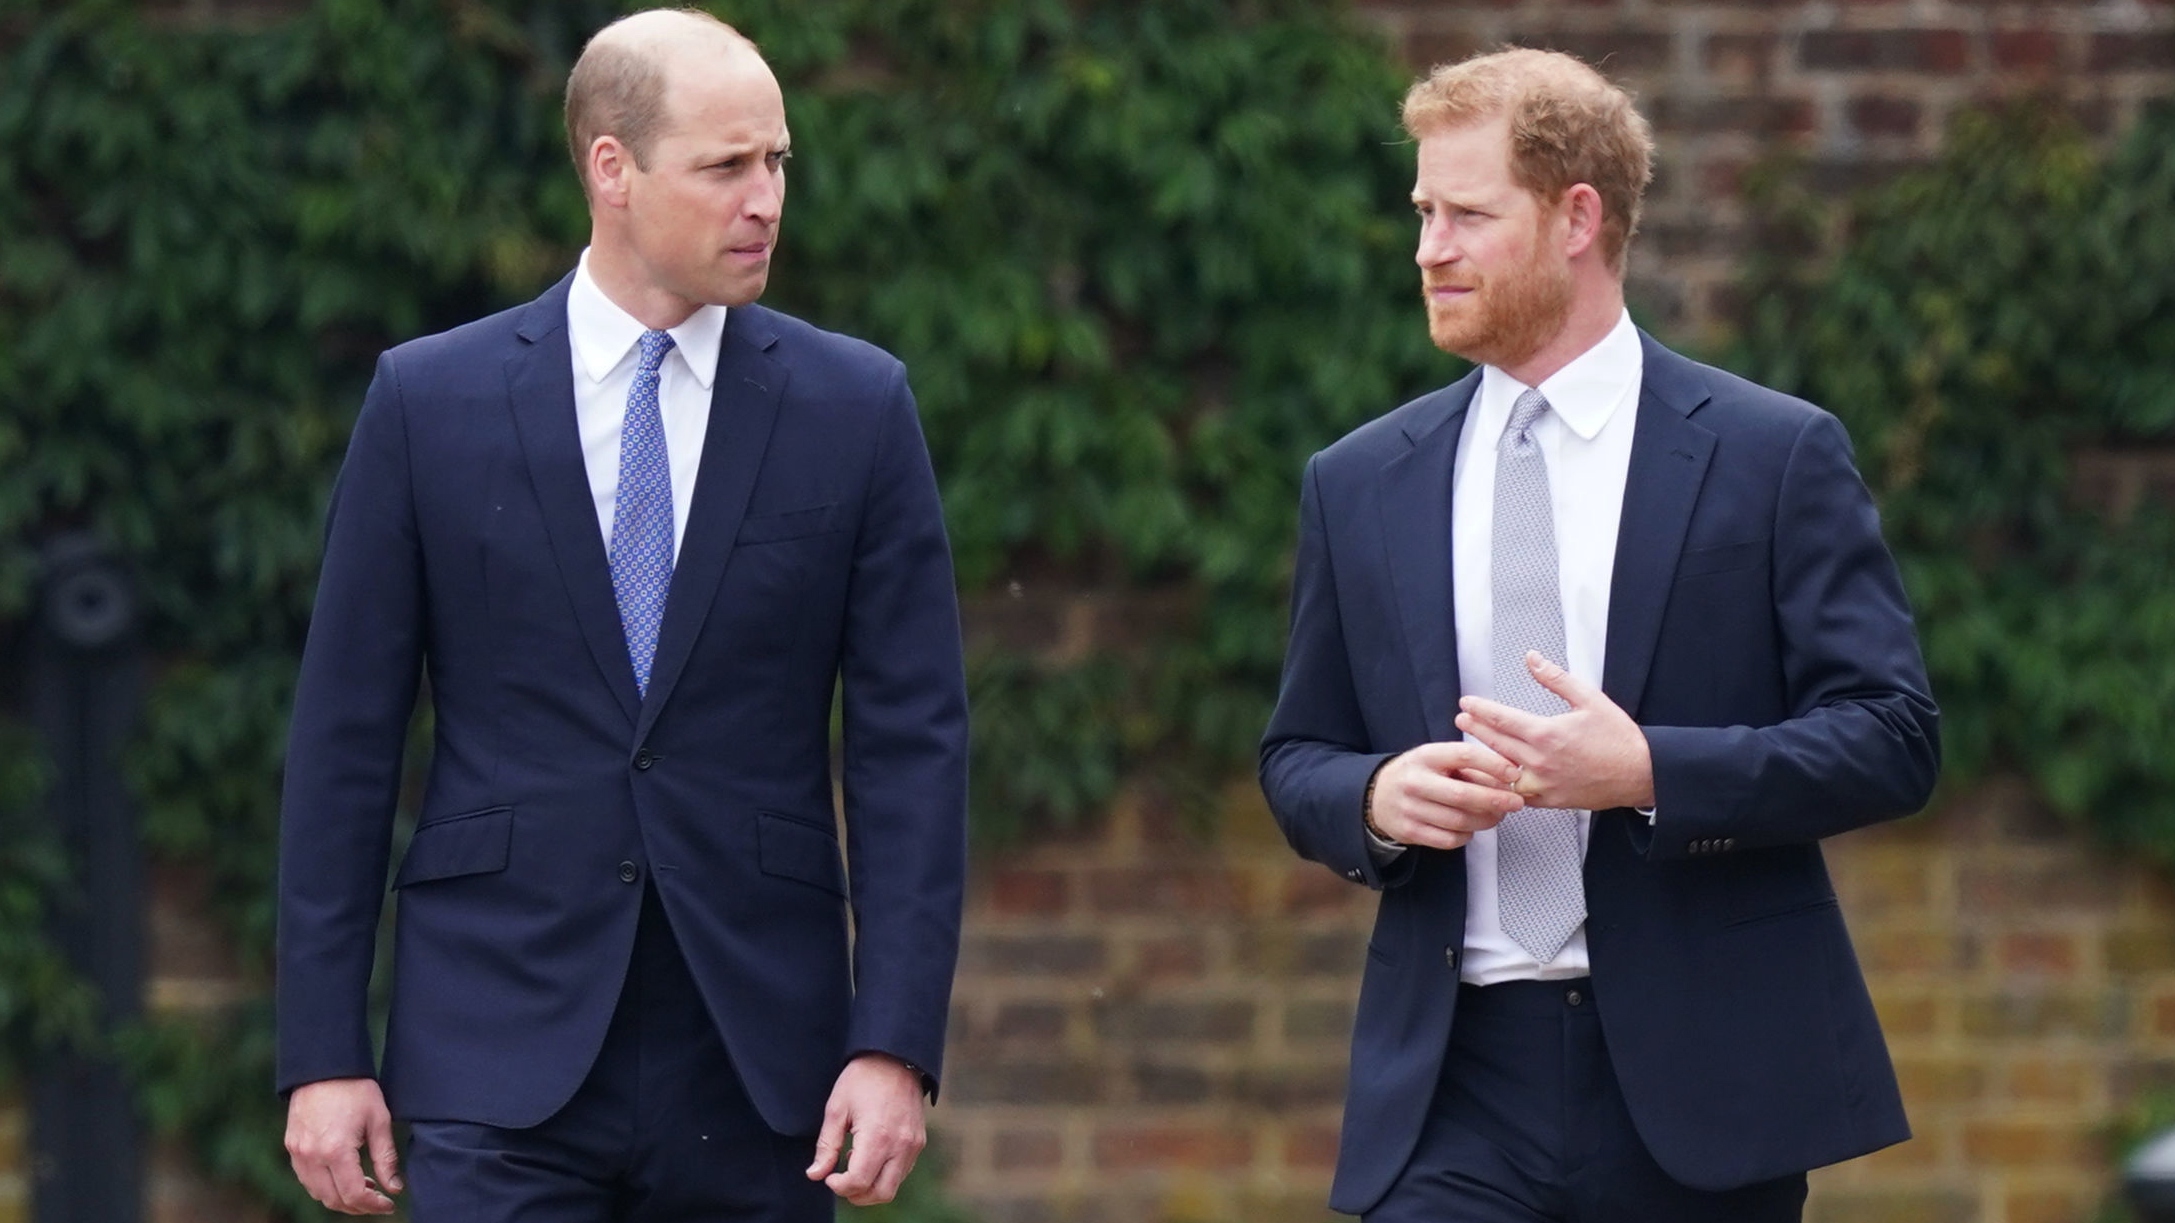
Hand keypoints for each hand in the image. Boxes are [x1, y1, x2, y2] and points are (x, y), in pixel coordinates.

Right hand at [285, 1077, 400, 1214]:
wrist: (324, 1066)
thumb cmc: (355, 1089)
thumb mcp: (379, 1120)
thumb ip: (386, 1158)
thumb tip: (394, 1187)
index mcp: (336, 1150)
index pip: (354, 1194)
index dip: (373, 1205)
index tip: (389, 1204)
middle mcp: (312, 1156)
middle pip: (333, 1200)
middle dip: (358, 1206)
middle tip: (378, 1199)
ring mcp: (298, 1153)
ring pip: (317, 1192)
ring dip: (340, 1197)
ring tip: (364, 1186)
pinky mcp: (292, 1146)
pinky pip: (306, 1178)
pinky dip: (324, 1185)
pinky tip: (343, 1175)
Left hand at [806, 1053, 926, 1204]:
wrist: (896, 1056)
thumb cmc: (862, 1079)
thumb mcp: (837, 1108)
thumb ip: (826, 1146)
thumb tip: (815, 1174)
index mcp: (877, 1137)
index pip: (858, 1182)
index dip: (839, 1186)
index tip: (828, 1177)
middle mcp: (900, 1145)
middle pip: (880, 1193)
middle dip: (856, 1195)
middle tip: (840, 1181)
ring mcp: (913, 1145)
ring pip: (893, 1186)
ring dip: (871, 1186)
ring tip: (854, 1163)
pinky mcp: (918, 1142)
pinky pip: (902, 1172)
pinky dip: (884, 1175)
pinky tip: (870, 1155)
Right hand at [1367, 739, 1523, 849]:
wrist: (1377, 796)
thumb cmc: (1419, 775)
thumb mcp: (1438, 759)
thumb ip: (1469, 767)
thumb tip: (1508, 778)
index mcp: (1426, 756)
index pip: (1463, 756)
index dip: (1493, 764)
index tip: (1514, 773)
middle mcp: (1415, 782)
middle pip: (1463, 795)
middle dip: (1496, 800)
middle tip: (1516, 802)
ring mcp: (1410, 808)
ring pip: (1459, 821)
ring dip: (1486, 821)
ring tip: (1498, 816)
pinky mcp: (1410, 832)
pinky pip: (1448, 840)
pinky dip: (1467, 835)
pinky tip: (1471, 828)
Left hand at [1456, 652, 1654, 811]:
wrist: (1641, 773)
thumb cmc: (1617, 737)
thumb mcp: (1590, 699)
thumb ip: (1556, 679)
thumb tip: (1532, 658)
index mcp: (1547, 734)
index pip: (1501, 719)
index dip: (1480, 710)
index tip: (1466, 702)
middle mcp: (1540, 761)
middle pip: (1496, 743)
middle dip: (1475, 728)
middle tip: (1460, 719)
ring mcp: (1543, 784)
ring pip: (1501, 771)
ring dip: (1483, 757)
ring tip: (1470, 746)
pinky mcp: (1549, 800)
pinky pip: (1516, 794)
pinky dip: (1501, 784)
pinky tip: (1493, 777)